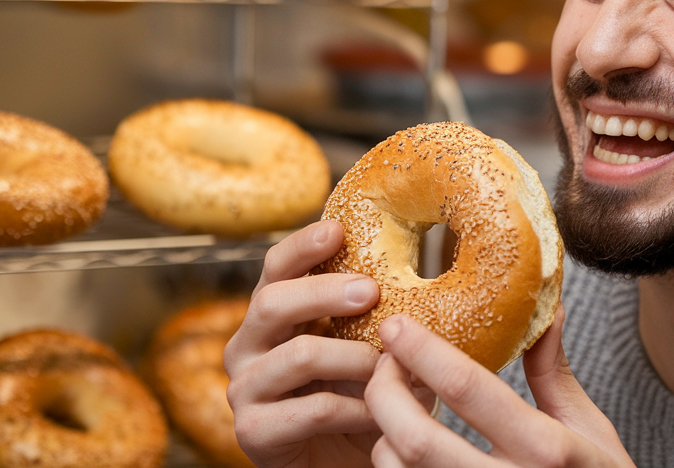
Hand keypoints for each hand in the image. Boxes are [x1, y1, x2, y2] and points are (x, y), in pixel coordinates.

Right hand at [224, 219, 397, 467]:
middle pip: (272, 302)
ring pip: (299, 356)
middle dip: (325, 292)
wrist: (345, 463)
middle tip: (371, 291)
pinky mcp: (253, 432)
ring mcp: (244, 389)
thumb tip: (429, 276)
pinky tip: (382, 411)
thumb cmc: (359, 396)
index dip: (302, 245)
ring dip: (356, 358)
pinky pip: (314, 408)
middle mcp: (247, 346)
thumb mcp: (367, 348)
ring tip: (391, 365)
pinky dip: (357, 408)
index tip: (338, 230)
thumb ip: (375, 316)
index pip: (275, 268)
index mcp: (271, 316)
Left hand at [364, 308, 635, 466]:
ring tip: (395, 407)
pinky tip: (402, 444)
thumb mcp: (590, 431)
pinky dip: (393, 464)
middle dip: (384, 390)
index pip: (468, 387)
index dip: (422, 350)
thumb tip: (544, 311)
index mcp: (545, 448)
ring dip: (384, 432)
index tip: (397, 325)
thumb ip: (554, 374)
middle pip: (415, 436)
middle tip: (383, 362)